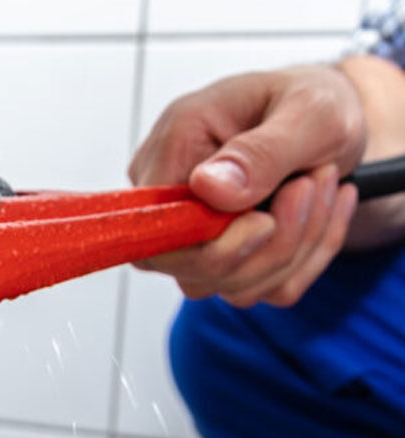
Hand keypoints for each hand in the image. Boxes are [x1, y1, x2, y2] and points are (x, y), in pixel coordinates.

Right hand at [129, 64, 366, 307]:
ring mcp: (193, 231)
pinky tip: (322, 211)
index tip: (266, 219)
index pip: (152, 228)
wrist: (332, 119)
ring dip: (296, 248)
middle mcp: (170, 195)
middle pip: (190, 268)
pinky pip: (261, 288)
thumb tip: (207, 189)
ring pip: (230, 285)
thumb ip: (259, 151)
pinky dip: (307, 259)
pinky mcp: (224, 255)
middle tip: (315, 185)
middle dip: (271, 245)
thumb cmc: (313, 103)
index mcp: (173, 146)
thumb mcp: (309, 112)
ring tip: (323, 185)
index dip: (206, 244)